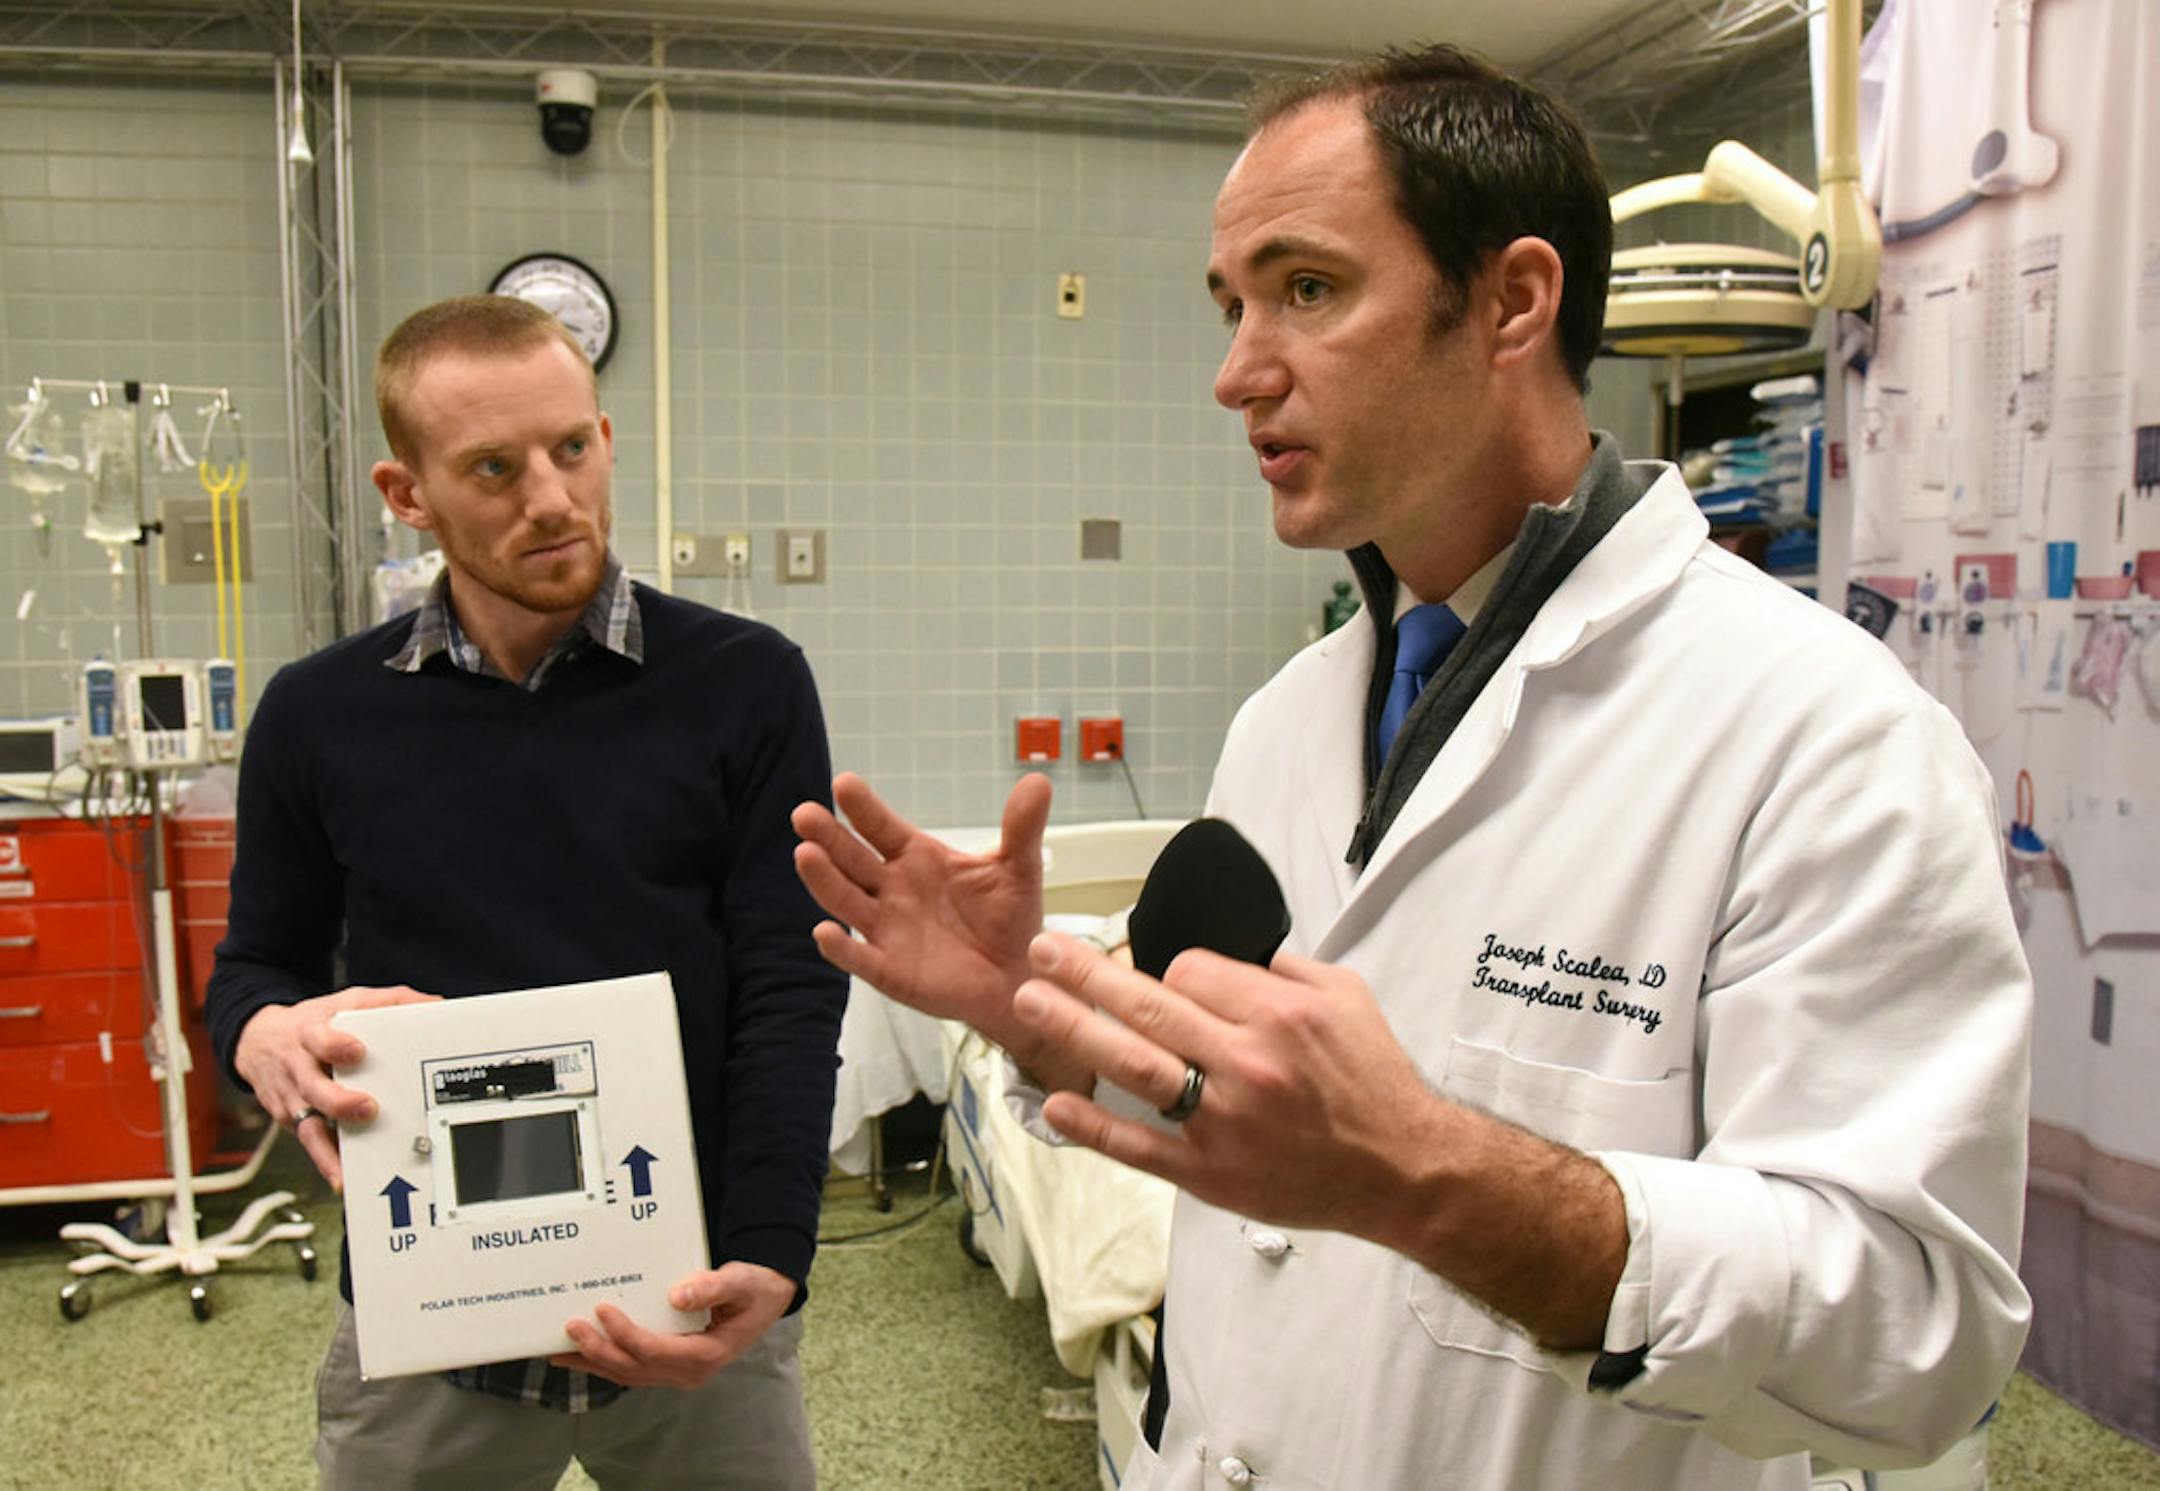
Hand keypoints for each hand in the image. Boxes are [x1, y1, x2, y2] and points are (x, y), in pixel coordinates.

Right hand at [233, 984, 438, 1191]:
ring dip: (328, 1150)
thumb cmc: (312, 1025)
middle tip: (367, 1109)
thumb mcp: (347, 1003)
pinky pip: (310, 1143)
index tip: (356, 1051)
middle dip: (339, 1102)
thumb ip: (390, 1002)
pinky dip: (325, 1162)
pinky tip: (342, 1179)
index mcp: (312, 1036)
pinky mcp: (291, 1121)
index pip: (319, 1039)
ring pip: (307, 1127)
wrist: (259, 1042)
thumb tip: (433, 1005)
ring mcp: (293, 1099)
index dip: (334, 1045)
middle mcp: (300, 1069)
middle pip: (314, 1089)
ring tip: (347, 1170)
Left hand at [551, 1261, 795, 1387]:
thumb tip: (678, 1295)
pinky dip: (606, 1361)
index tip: (603, 1309)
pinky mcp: (670, 1365)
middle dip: (599, 1351)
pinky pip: (633, 1368)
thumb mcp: (740, 1282)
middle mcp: (688, 1371)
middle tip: (571, 1328)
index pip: (654, 1351)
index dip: (624, 1334)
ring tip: (559, 1350)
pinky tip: (585, 1352)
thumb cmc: (753, 1289)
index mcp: (705, 1354)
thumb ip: (712, 1288)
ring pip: (628, 1374)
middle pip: (634, 1368)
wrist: (765, 1299)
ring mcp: (678, 1372)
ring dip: (594, 1362)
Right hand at [792, 772, 1052, 1048]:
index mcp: (916, 858)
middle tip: (804, 814)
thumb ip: (1021, 827)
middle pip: (852, 859)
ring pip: (846, 901)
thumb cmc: (1011, 918)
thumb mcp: (1019, 868)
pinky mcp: (890, 969)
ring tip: (805, 855)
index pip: (881, 827)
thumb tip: (1038, 781)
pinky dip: (841, 948)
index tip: (843, 784)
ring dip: (824, 880)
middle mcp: (892, 889)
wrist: (1021, 976)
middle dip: (828, 837)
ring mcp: (886, 929)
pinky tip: (824, 932)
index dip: (862, 807)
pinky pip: (859, 958)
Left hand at [1014, 931, 1629, 1345]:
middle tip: (1042, 949)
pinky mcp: (1212, 1172)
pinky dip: (1094, 1126)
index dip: (1166, 966)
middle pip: (1147, 1004)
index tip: (1162, 977)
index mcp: (1278, 1013)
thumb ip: (1287, 969)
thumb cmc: (1374, 1082)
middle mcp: (1246, 1062)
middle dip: (1086, 971)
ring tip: (1029, 1002)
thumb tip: (1234, 954)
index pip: (1190, 969)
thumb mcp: (1347, 997)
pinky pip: (1141, 1146)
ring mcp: (1224, 1120)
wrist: (1403, 1169)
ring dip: (1073, 1029)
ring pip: (1133, 1063)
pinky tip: (1055, 1105)